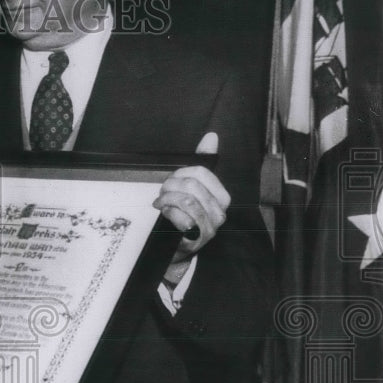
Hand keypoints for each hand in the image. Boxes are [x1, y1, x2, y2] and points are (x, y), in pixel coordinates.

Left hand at [153, 132, 229, 263]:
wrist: (175, 245)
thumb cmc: (184, 213)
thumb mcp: (192, 187)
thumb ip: (202, 161)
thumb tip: (211, 137)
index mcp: (221, 197)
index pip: (201, 173)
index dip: (180, 174)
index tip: (171, 181)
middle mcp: (220, 212)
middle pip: (191, 186)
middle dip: (170, 187)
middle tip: (162, 193)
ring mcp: (210, 227)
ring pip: (186, 201)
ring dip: (167, 200)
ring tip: (161, 203)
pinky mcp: (196, 239)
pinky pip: (182, 219)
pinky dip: (168, 214)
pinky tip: (165, 215)